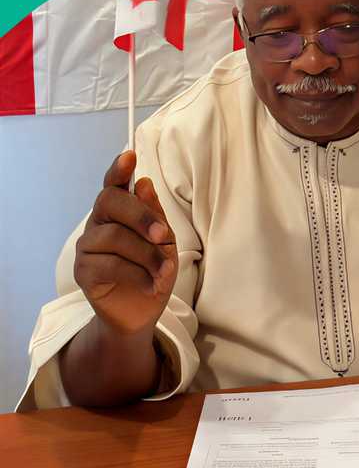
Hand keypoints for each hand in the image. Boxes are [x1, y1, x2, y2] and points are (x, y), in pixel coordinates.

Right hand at [74, 150, 177, 334]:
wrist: (143, 312)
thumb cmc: (154, 271)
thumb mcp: (165, 243)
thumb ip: (155, 215)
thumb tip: (143, 183)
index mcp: (120, 212)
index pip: (113, 184)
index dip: (119, 169)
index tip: (130, 156)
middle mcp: (99, 223)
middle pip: (111, 202)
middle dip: (142, 216)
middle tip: (164, 236)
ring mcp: (88, 247)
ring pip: (115, 237)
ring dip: (147, 255)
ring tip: (164, 272)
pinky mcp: (83, 272)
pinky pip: (109, 264)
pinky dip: (138, 275)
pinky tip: (151, 284)